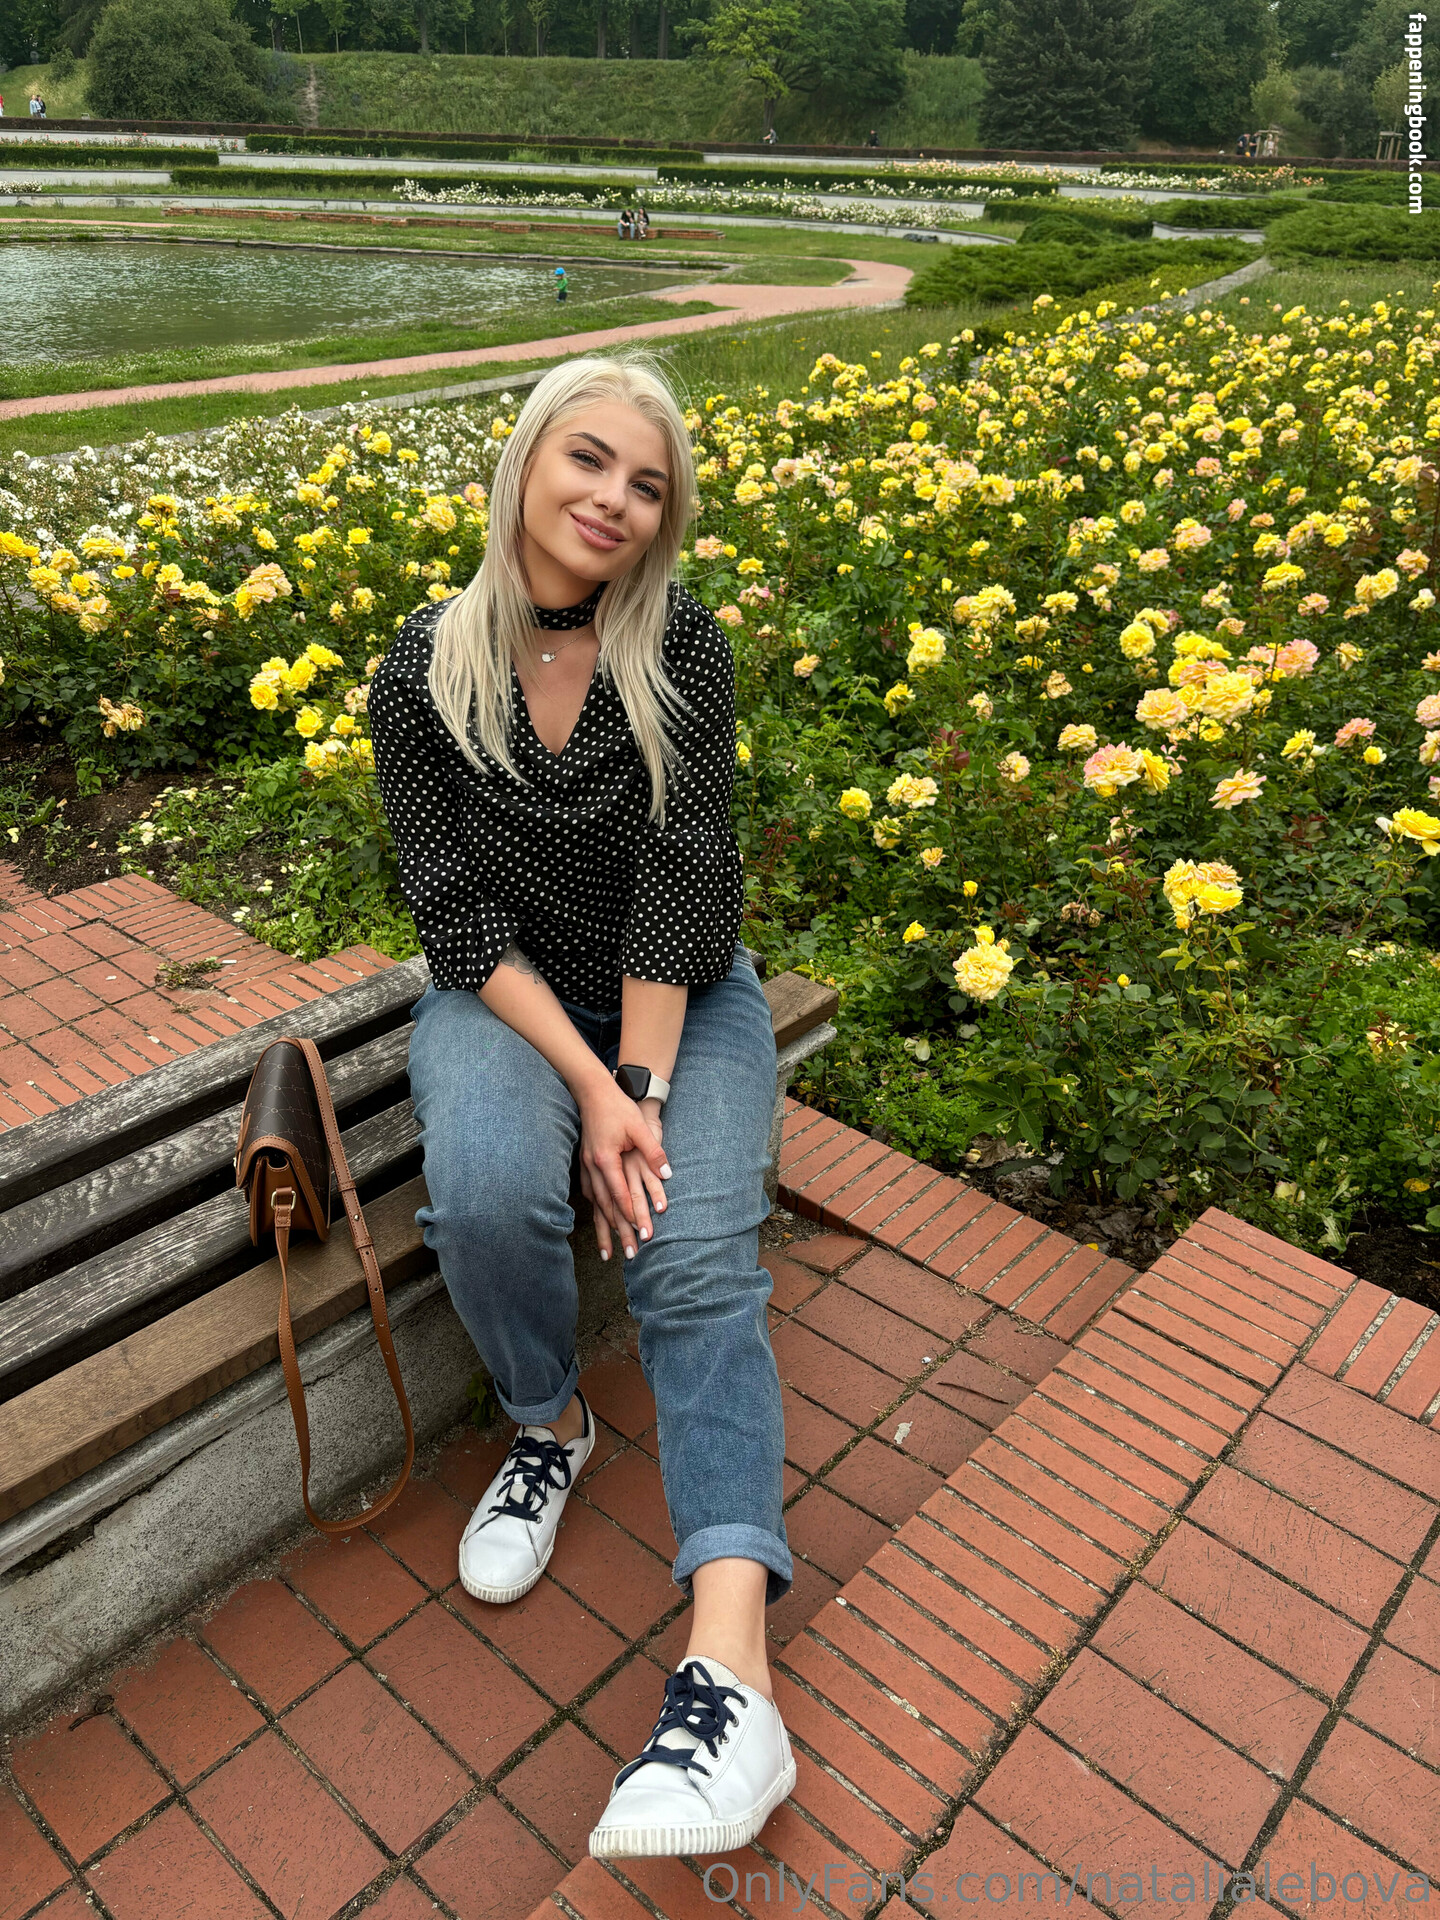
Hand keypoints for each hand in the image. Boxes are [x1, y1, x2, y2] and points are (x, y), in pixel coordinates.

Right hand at [577, 1081, 669, 1260]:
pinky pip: (592, 1192)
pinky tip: (601, 1216)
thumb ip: (653, 1152)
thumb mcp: (639, 1128)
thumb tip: (667, 1174)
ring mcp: (587, 1165)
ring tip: (609, 1250)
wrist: (593, 1090)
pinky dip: (598, 1208)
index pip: (620, 1195)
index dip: (630, 1216)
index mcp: (606, 1160)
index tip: (640, 1234)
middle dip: (619, 1232)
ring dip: (605, 1226)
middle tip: (630, 1254)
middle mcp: (593, 1167)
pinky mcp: (586, 1162)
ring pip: (597, 1203)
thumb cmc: (618, 1107)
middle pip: (607, 1206)